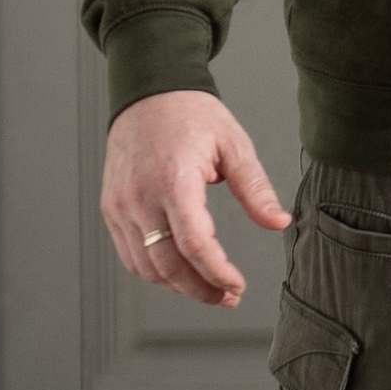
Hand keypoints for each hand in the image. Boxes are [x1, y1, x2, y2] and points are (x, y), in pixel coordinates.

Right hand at [100, 87, 291, 305]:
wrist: (147, 94)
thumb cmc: (190, 114)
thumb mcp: (233, 145)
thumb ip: (256, 189)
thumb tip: (279, 222)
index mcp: (173, 179)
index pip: (193, 243)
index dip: (217, 273)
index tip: (237, 286)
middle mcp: (139, 197)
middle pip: (167, 265)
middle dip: (201, 289)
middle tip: (229, 296)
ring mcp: (120, 205)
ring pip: (145, 267)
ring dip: (178, 286)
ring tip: (210, 288)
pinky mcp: (111, 209)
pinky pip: (130, 255)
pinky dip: (155, 271)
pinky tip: (181, 272)